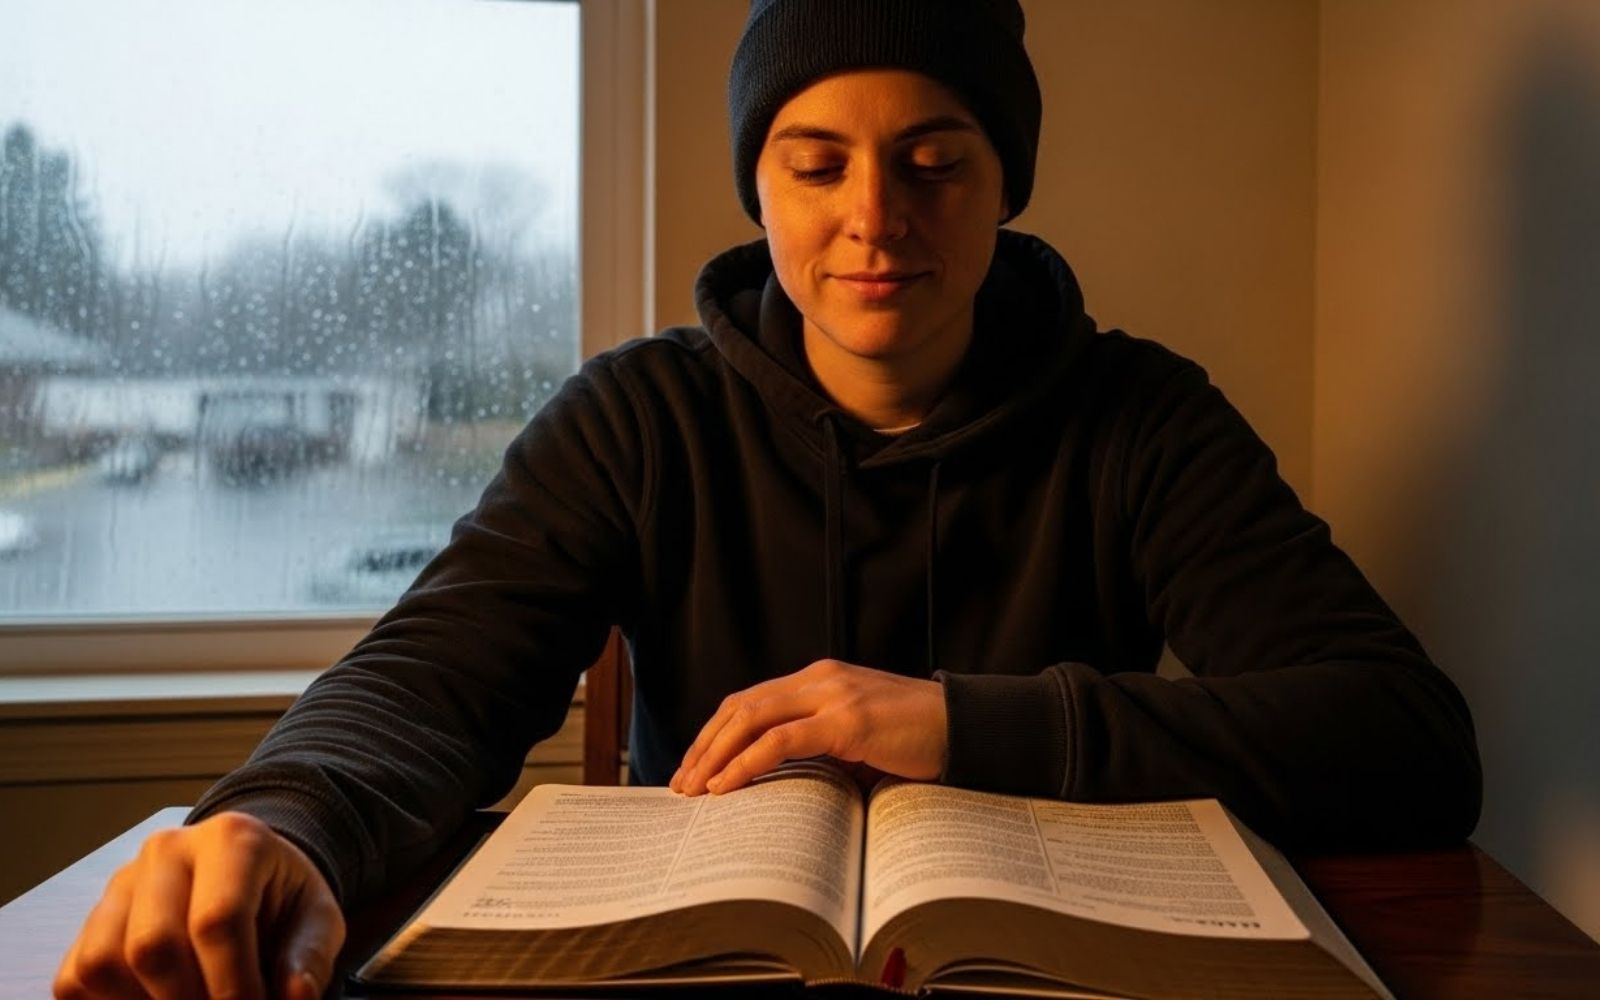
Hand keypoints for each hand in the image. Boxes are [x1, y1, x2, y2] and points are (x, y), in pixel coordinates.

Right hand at [53, 811, 343, 999]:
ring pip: (102, 963)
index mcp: (232, 839)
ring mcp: (122, 882)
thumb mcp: (317, 916)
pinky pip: (75, 976)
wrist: (249, 873)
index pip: (217, 920)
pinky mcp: (92, 917)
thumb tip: (295, 996)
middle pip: (153, 946)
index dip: (234, 985)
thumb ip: (309, 954)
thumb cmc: (283, 898)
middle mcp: (167, 851)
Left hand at [669, 659, 947, 795]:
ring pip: (752, 718)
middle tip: (682, 784)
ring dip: (716, 756)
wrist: (965, 726)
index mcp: (818, 679)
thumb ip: (820, 748)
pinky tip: (728, 785)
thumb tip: (776, 785)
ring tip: (695, 790)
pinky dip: (747, 762)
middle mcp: (819, 679)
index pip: (749, 701)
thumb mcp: (857, 739)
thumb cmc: (915, 738)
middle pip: (740, 707)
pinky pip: (781, 740)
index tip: (694, 767)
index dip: (715, 734)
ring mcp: (833, 696)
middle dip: (705, 746)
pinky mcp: (848, 720)